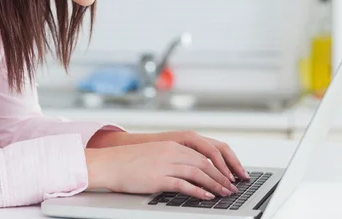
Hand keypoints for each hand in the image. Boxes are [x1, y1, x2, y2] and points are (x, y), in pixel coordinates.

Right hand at [85, 141, 238, 199]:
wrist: (109, 163)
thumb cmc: (129, 162)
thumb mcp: (155, 154)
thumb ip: (174, 158)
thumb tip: (192, 170)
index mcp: (172, 144)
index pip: (203, 153)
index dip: (219, 165)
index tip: (229, 174)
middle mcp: (171, 152)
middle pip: (205, 163)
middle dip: (221, 176)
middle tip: (232, 187)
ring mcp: (165, 164)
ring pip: (198, 173)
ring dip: (215, 184)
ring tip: (225, 193)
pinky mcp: (158, 178)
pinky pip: (184, 185)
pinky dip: (198, 191)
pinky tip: (207, 197)